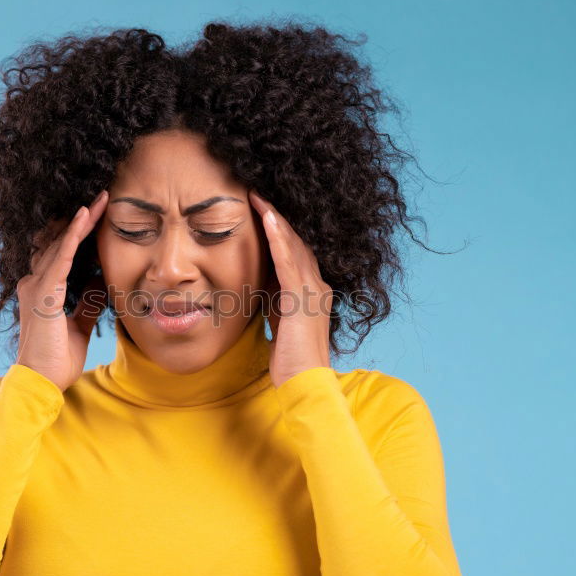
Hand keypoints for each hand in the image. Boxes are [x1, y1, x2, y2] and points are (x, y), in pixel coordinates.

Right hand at [14, 189, 109, 392]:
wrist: (40, 383)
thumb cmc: (57, 359)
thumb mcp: (80, 326)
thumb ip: (87, 302)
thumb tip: (101, 282)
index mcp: (42, 290)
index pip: (64, 253)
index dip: (81, 232)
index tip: (100, 214)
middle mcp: (34, 282)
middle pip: (62, 242)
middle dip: (84, 218)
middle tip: (104, 195)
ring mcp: (36, 286)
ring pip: (62, 243)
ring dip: (82, 220)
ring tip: (102, 198)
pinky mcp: (43, 293)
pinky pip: (61, 257)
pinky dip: (74, 236)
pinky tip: (85, 217)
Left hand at [249, 190, 331, 386]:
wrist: (304, 383)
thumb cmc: (291, 359)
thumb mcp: (280, 320)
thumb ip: (276, 299)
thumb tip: (261, 283)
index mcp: (312, 290)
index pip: (294, 251)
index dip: (278, 229)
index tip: (260, 209)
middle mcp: (317, 284)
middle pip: (295, 241)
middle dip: (276, 217)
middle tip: (257, 192)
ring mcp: (312, 290)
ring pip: (293, 245)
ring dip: (275, 218)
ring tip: (258, 196)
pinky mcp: (302, 299)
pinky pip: (289, 262)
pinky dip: (279, 238)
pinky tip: (268, 219)